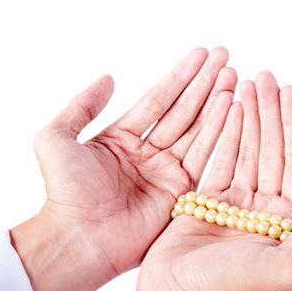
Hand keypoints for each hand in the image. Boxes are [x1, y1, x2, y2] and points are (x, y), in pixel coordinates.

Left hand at [12, 48, 236, 290]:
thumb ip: (82, 105)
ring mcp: (164, 174)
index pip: (157, 101)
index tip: (201, 54)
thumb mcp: (57, 137)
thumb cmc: (64, 191)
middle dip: (203, 85)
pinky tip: (233, 109)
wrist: (79, 236)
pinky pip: (204, 159)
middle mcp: (146, 155)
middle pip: (181, 112)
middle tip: (225, 56)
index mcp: (120, 140)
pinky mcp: (179, 194)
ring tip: (234, 76)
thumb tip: (108, 79)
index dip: (179, 77)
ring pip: (196, 132)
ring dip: (216, 104)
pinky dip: (220, 134)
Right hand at [133, 72, 291, 290]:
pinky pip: (214, 162)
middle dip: (268, 113)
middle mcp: (260, 210)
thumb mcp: (285, 267)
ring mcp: (230, 205)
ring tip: (244, 84)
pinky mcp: (201, 204)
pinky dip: (219, 137)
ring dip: (245, 118)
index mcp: (285, 223)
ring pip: (242, 152)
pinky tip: (224, 112)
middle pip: (269, 151)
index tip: (289, 91)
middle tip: (263, 77)